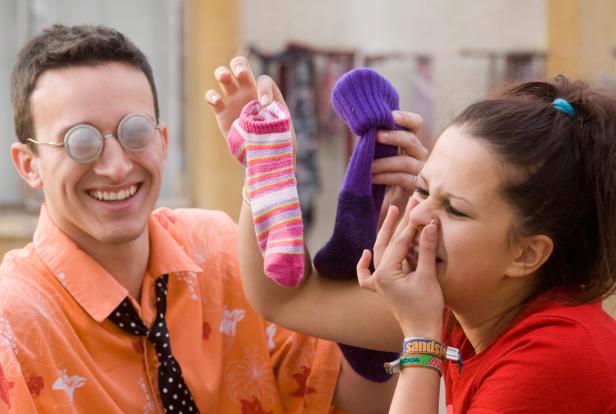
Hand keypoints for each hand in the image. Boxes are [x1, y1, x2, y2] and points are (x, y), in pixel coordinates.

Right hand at [205, 56, 295, 143]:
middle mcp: (247, 92)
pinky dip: (211, 96)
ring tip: (225, 77)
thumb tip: (263, 108)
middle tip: (241, 74)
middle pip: (240, 65)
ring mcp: (233, 100)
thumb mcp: (284, 126)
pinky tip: (217, 100)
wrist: (264, 155)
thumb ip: (277, 115)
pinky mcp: (221, 113)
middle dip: (239, 65)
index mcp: (264, 93)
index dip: (264, 89)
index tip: (265, 106)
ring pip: (223, 76)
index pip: (263, 80)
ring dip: (222, 73)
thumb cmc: (277, 139)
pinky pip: (212, 98)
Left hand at [357, 206, 443, 339]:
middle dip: (397, 222)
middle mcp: (378, 276)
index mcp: (386, 272)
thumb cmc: (426, 308)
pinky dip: (364, 264)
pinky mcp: (383, 289)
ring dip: (387, 234)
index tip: (420, 206)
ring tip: (393, 214)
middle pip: (387, 243)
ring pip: (380, 252)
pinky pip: (367, 275)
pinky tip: (365, 254)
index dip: (412, 223)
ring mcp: (378, 283)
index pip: (400, 241)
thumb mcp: (428, 276)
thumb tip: (430, 224)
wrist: (422, 333)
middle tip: (405, 202)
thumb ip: (426, 249)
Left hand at [372, 111, 427, 226]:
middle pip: (411, 139)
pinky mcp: (417, 187)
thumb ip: (374, 146)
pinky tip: (371, 178)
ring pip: (404, 161)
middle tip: (375, 136)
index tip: (390, 115)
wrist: (393, 206)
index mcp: (410, 143)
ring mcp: (421, 170)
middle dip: (392, 136)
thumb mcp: (379, 158)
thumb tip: (360, 134)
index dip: (405, 118)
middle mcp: (419, 154)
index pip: (415, 124)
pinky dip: (384, 176)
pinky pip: (401, 178)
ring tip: (368, 165)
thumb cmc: (385, 178)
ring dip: (383, 162)